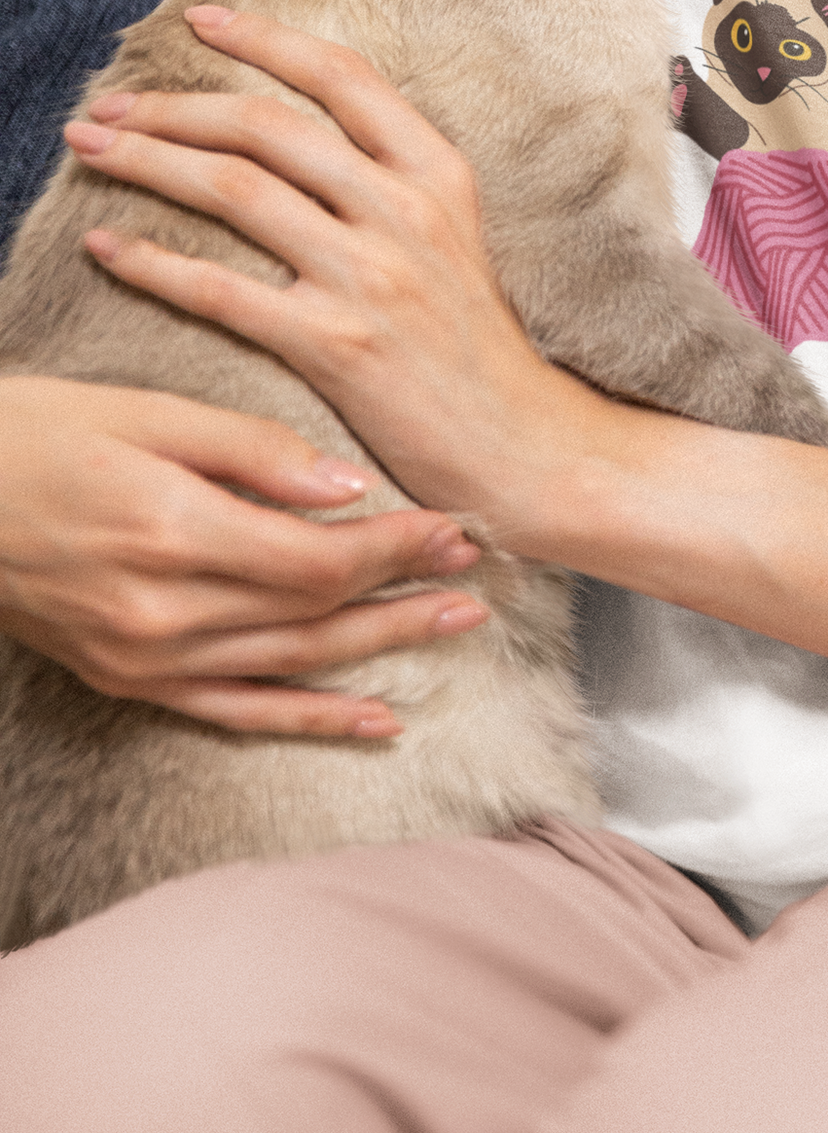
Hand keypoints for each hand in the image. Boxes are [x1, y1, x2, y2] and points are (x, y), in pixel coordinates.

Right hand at [0, 373, 488, 735]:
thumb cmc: (44, 432)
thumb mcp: (147, 411)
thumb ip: (253, 450)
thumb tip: (348, 489)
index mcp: (172, 532)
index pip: (316, 558)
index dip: (396, 548)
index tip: (455, 526)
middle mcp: (161, 612)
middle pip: (315, 615)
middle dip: (406, 594)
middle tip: (479, 577)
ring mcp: (144, 658)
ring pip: (290, 666)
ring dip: (379, 652)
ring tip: (453, 631)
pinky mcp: (130, 680)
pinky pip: (236, 710)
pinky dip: (309, 718)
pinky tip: (375, 721)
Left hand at [64, 6, 617, 546]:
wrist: (520, 444)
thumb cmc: (475, 345)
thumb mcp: (455, 236)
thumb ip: (390, 181)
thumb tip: (302, 132)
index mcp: (437, 171)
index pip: (341, 76)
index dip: (266, 39)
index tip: (202, 20)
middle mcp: (405, 210)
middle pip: (268, 126)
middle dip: (174, 105)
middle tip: (108, 101)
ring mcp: (370, 276)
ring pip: (234, 190)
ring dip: (146, 160)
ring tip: (89, 148)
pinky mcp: (334, 346)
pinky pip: (221, 289)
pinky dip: (152, 262)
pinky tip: (105, 247)